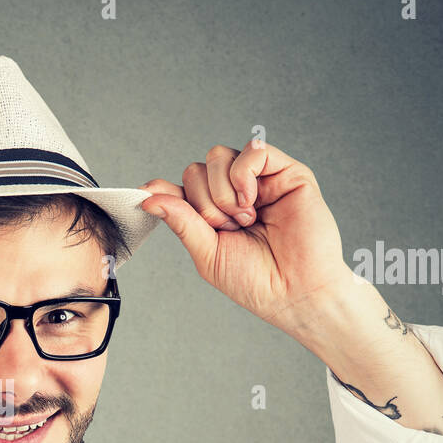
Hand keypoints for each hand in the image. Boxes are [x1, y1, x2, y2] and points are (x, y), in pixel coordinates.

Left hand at [138, 140, 349, 332]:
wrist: (295, 292)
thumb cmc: (256, 280)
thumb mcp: (207, 253)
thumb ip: (181, 220)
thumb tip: (147, 195)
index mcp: (215, 212)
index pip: (183, 187)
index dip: (168, 193)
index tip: (153, 199)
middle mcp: (236, 193)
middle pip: (196, 170)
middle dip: (204, 204)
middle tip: (228, 229)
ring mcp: (261, 180)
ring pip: (218, 156)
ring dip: (222, 192)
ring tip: (245, 219)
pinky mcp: (287, 172)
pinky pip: (253, 149)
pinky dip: (243, 175)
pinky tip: (252, 201)